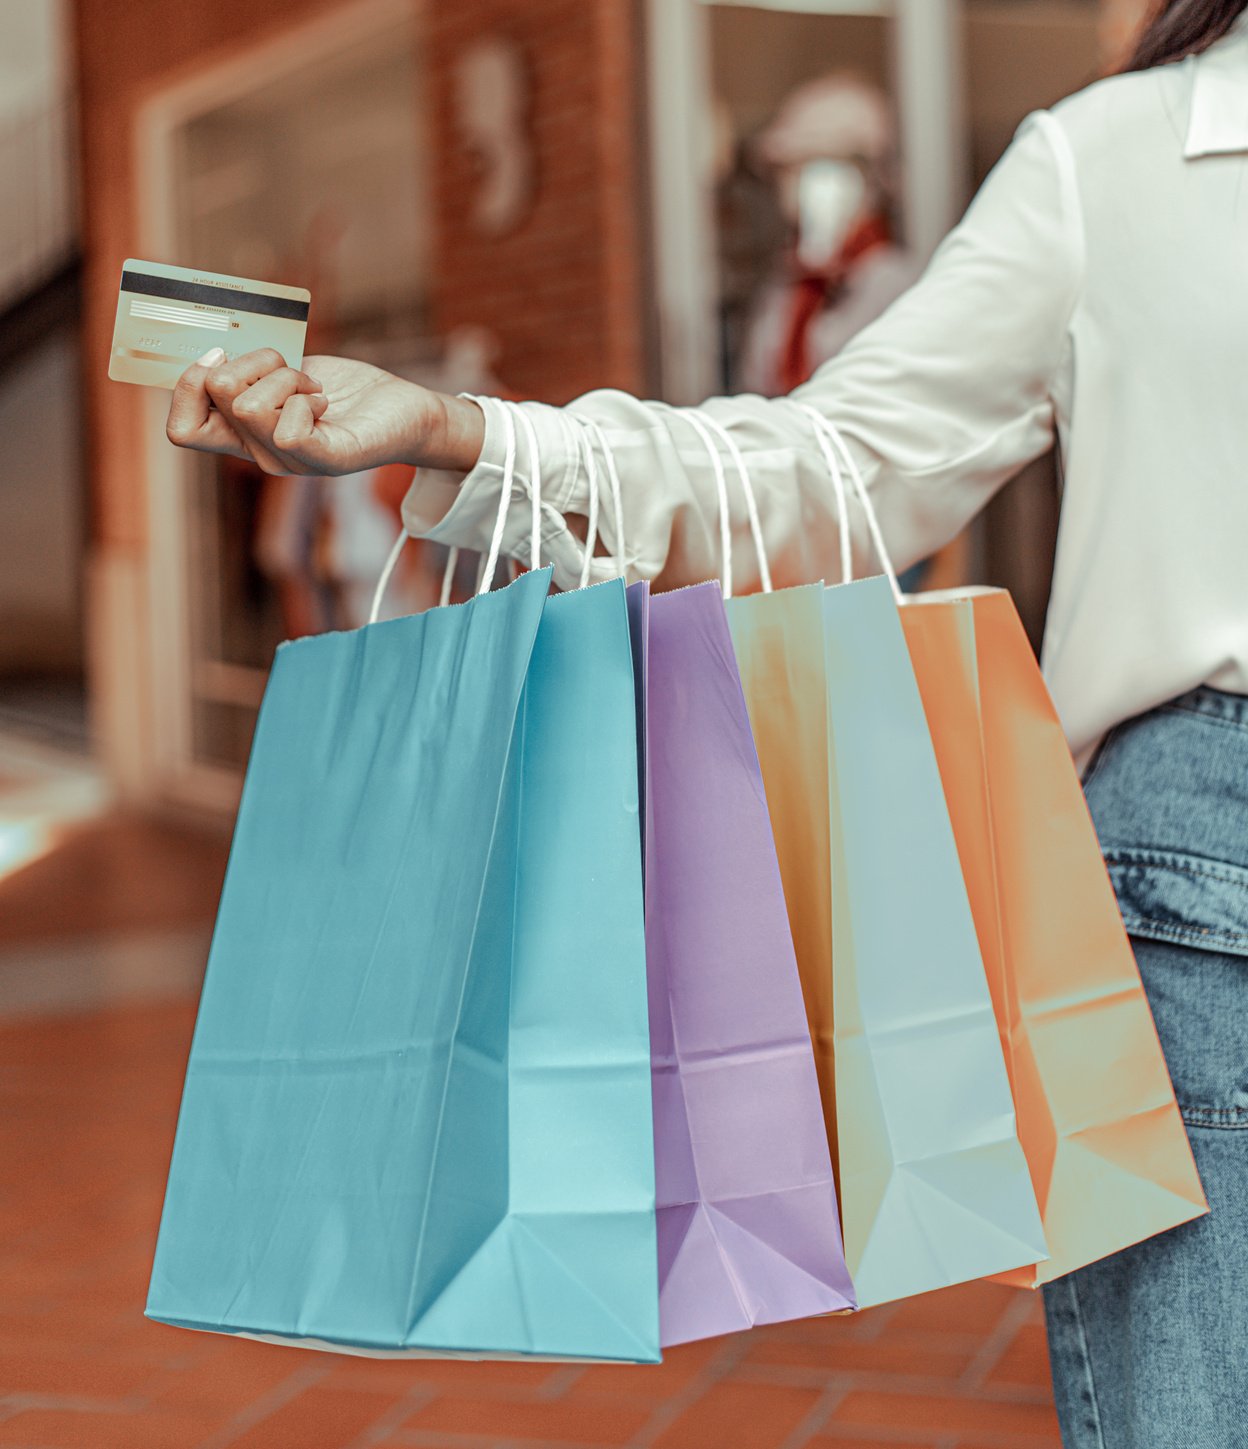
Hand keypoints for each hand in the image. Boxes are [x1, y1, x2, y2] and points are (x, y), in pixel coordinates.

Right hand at [165, 348, 484, 475]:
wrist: (404, 410)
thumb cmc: (344, 391)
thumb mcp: (282, 374)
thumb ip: (247, 372)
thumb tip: (210, 351)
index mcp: (244, 437)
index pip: (181, 431)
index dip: (187, 386)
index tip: (219, 355)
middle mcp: (262, 455)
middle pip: (219, 395)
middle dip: (252, 361)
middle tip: (291, 371)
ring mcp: (293, 461)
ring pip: (249, 405)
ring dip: (285, 376)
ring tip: (314, 388)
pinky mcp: (328, 460)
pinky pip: (289, 429)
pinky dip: (305, 399)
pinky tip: (324, 402)